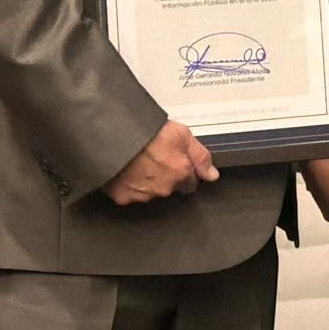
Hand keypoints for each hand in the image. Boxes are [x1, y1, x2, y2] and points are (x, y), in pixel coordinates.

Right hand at [102, 119, 217, 204]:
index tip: (177, 163)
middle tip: (155, 158)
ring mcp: (143, 194)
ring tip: (139, 161)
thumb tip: (212, 174)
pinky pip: (129, 193)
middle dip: (166, 176)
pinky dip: (128, 185)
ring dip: (148, 181)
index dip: (185, 172)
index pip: (190, 183)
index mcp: (181, 173)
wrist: (116, 136)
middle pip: (170, 187)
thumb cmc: (147, 132)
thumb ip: (200, 156)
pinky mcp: (123, 196)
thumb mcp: (182, 134)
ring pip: (150, 192)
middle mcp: (164, 188)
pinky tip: (126, 170)